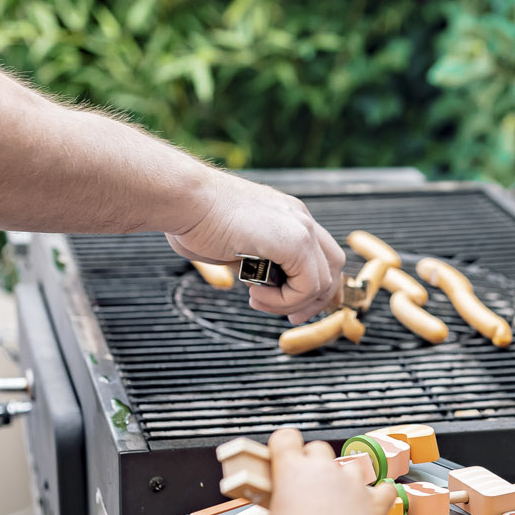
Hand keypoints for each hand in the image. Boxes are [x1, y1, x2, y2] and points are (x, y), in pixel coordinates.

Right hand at [166, 171, 344, 323]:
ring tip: (257, 301)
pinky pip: (308, 286)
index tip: (293, 308)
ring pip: (322, 282)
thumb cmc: (193, 219)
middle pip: (333, 268)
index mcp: (287, 216)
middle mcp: (299, 218)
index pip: (321, 256)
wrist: (181, 198)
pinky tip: (255, 294)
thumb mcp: (232, 247)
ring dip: (292, 302)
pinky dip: (286, 300)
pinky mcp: (294, 241)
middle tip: (290, 316)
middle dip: (315, 299)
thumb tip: (260, 284)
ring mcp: (300, 227)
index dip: (313, 287)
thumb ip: (254, 263)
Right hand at [261, 430, 396, 514]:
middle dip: (315, 464)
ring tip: (340, 504)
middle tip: (311, 488)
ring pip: (352, 465)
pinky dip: (381, 495)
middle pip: (318, 448)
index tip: (286, 456)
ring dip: (347, 479)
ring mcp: (352, 481)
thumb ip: (282, 505)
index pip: (285, 437)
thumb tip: (286, 508)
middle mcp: (323, 468)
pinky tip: (372, 505)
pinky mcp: (374, 499)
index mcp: (291, 468)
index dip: (285, 446)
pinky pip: (386, 488)